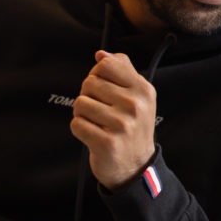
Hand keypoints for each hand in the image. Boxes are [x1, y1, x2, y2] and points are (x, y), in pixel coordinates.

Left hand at [70, 50, 157, 189]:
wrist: (136, 167)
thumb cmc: (133, 127)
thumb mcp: (137, 96)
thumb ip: (122, 70)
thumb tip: (101, 54)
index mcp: (143, 90)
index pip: (106, 64)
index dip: (96, 74)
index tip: (102, 88)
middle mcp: (135, 106)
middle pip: (89, 83)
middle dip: (88, 96)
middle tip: (100, 111)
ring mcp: (122, 125)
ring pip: (80, 103)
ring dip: (82, 114)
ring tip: (97, 123)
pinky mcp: (106, 143)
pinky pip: (76, 124)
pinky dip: (80, 129)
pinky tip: (93, 135)